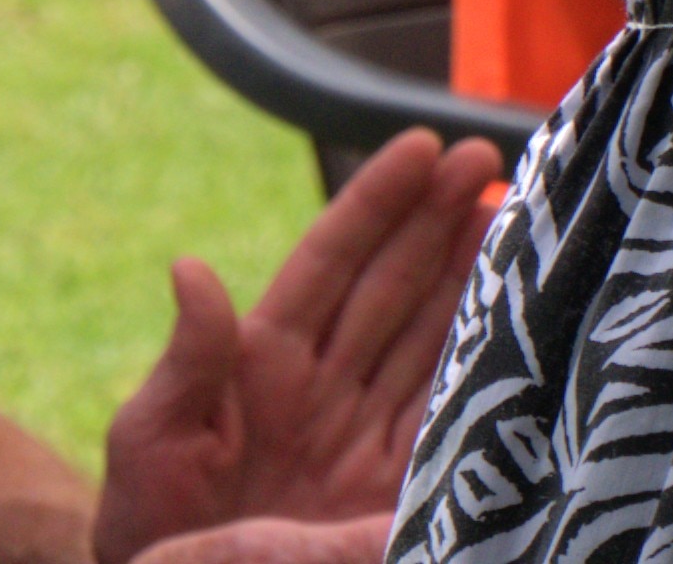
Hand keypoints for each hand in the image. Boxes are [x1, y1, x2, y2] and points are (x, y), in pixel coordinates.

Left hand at [90, 127, 499, 563]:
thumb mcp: (151, 443)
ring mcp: (366, 431)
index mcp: (263, 360)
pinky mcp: (402, 484)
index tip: (422, 147)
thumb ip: (187, 362)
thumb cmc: (149, 533)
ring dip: (475, 271)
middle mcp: (325, 383)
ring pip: (433, 331)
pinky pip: (453, 405)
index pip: (329, 262)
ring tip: (518, 211)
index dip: (375, 203)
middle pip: (393, 283)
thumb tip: (189, 269)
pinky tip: (522, 311)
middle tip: (485, 156)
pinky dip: (491, 355)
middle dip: (438, 217)